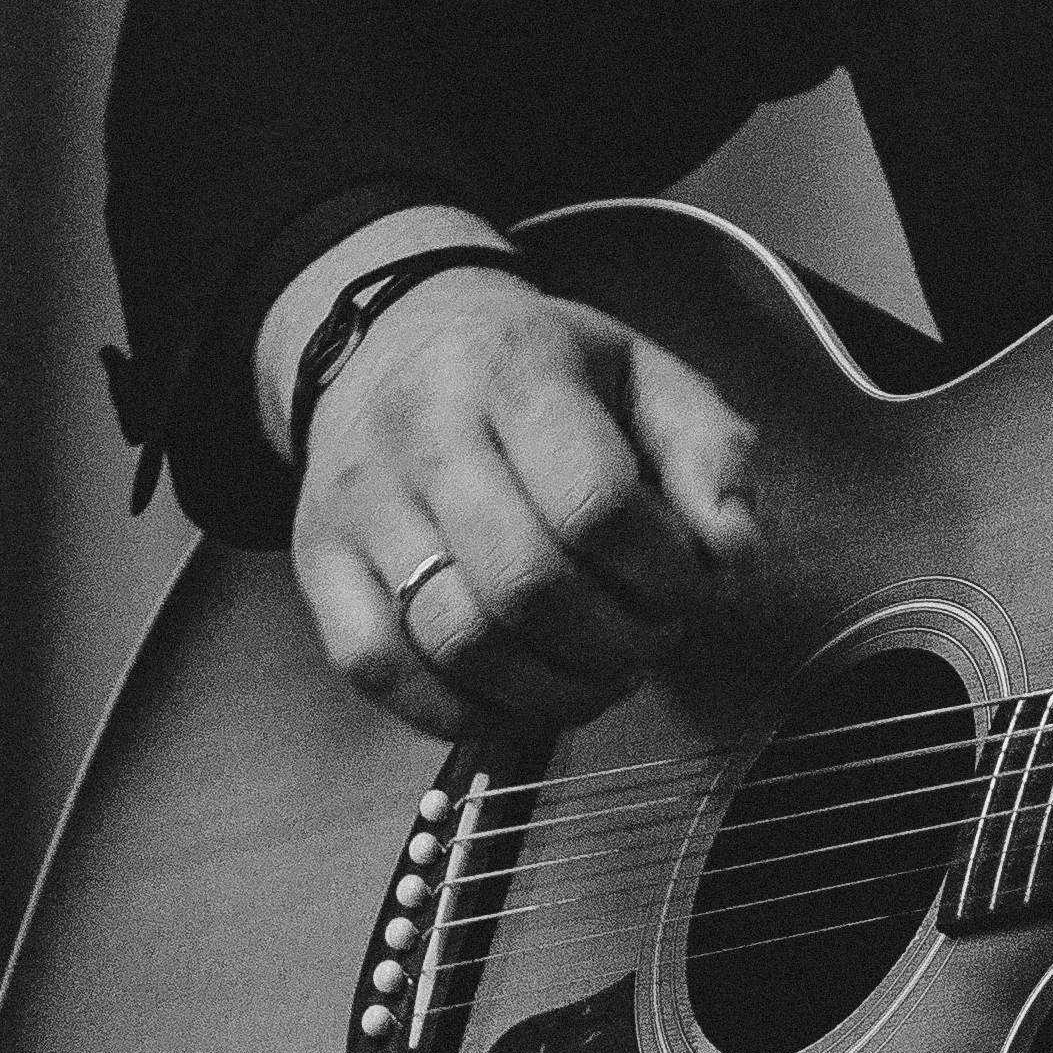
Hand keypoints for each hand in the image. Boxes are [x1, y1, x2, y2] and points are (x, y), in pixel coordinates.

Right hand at [287, 252, 760, 743]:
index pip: (595, 501)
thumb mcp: (642, 372)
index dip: (663, 572)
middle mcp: (423, 431)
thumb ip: (708, 452)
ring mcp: (359, 502)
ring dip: (550, 690)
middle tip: (651, 640)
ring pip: (457, 640)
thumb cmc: (535, 368)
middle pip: (527, 584)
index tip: (695, 588)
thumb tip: (734, 552)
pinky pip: (381, 670)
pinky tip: (517, 694)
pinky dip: (461, 711)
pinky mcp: (317, 562)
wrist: (395, 340)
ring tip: (598, 672)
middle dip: (615, 641)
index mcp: (515, 367)